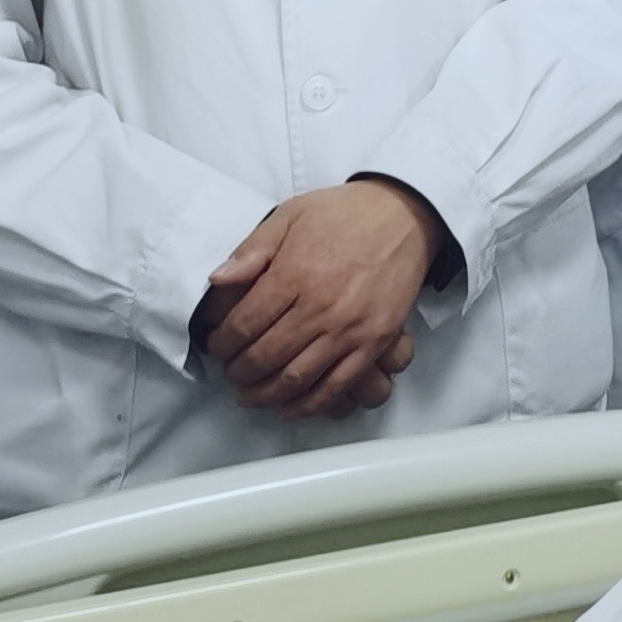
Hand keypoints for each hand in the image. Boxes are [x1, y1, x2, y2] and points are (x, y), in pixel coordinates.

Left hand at [195, 178, 448, 418]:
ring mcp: (350, 328)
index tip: (216, 347)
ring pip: (297, 378)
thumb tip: (217, 281)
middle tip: (231, 372)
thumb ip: (252, 249)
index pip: (244, 324)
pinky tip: (289, 407)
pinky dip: (309, 404)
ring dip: (266, 394)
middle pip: (265, 356)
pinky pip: (337, 385)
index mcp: (295, 273)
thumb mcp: (291, 214)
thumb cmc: (343, 213)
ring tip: (249, 394)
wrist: (404, 214)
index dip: (222, 343)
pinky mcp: (375, 341)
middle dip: (239, 372)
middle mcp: (320, 306)